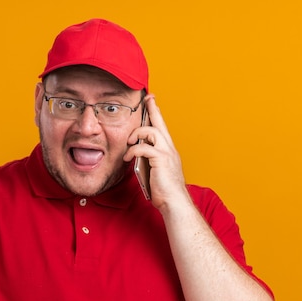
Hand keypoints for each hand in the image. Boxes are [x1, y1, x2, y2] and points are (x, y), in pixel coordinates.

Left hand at [125, 95, 188, 209]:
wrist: (174, 202)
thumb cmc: (164, 190)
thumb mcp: (154, 170)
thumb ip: (148, 160)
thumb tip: (136, 155)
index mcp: (169, 150)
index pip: (162, 127)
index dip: (157, 113)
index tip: (152, 102)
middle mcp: (169, 148)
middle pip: (160, 122)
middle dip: (152, 108)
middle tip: (147, 98)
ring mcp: (166, 153)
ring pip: (151, 131)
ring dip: (137, 133)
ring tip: (129, 142)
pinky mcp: (160, 159)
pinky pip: (143, 147)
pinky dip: (133, 150)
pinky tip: (128, 158)